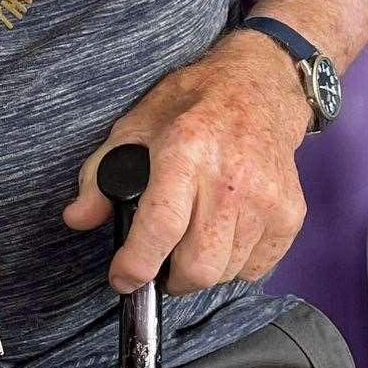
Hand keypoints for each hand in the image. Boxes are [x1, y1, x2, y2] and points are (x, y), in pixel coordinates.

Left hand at [61, 32, 311, 295]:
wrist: (256, 88)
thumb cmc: (189, 106)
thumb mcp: (134, 127)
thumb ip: (101, 174)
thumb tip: (77, 218)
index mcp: (185, 151)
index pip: (161, 226)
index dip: (136, 264)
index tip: (122, 278)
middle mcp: (230, 179)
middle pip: (199, 265)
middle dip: (170, 278)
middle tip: (158, 264)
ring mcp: (267, 199)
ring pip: (226, 272)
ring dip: (201, 270)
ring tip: (190, 242)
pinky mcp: (291, 213)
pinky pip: (256, 268)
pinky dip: (234, 265)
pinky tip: (222, 236)